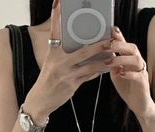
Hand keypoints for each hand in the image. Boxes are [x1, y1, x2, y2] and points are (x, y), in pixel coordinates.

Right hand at [24, 0, 116, 117]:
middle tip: (110, 40)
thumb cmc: (48, 79)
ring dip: (103, 61)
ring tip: (113, 56)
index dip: (56, 17)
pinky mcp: (72, 85)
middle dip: (98, 46)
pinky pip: (88, 76)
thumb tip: (81, 45)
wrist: (41, 100)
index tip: (58, 3)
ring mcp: (67, 74)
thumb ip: (63, 53)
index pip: (55, 32)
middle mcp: (60, 62)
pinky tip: (105, 68)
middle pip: (83, 51)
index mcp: (53, 53)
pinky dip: (97, 71)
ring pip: (89, 65)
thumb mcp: (52, 62)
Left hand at [105, 26, 154, 118]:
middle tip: (106, 45)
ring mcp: (142, 72)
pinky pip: (138, 75)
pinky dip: (129, 74)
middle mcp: (138, 63)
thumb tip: (103, 55)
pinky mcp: (144, 83)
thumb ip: (112, 65)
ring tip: (110, 62)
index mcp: (130, 60)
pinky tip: (121, 74)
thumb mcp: (116, 75)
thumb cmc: (128, 89)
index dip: (119, 36)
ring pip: (136, 60)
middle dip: (119, 45)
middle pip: (132, 48)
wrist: (140, 106)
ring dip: (122, 59)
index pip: (125, 45)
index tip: (111, 29)